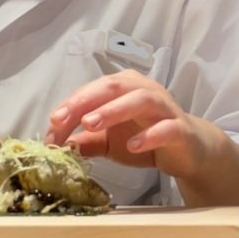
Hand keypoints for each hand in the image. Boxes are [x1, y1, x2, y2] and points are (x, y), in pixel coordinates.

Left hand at [45, 69, 224, 179]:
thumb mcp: (107, 142)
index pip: (90, 92)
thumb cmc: (144, 137)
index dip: (68, 108)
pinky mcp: (180, 128)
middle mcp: (143, 89)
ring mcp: (164, 107)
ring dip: (112, 110)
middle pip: (112, 87)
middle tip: (63, 119)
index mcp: (122, 87)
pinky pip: (166, 128)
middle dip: (84, 101)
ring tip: (91, 124)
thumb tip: (58, 146)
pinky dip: (149, 135)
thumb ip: (84, 141)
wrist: (187, 150)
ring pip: (139, 100)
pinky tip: (133, 145)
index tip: (50, 129)